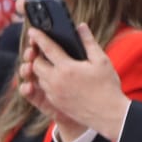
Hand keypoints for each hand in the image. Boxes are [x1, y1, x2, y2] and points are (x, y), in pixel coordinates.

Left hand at [29, 23, 126, 141]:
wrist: (108, 115)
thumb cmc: (107, 87)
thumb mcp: (101, 60)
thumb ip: (89, 42)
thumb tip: (81, 27)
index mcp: (67, 68)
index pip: (47, 48)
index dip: (38, 37)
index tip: (32, 31)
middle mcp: (56, 81)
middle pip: (36, 64)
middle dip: (37, 55)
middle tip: (44, 50)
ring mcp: (54, 94)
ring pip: (38, 78)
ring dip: (41, 69)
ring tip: (50, 63)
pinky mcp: (56, 103)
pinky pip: (44, 89)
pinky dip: (46, 81)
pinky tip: (56, 78)